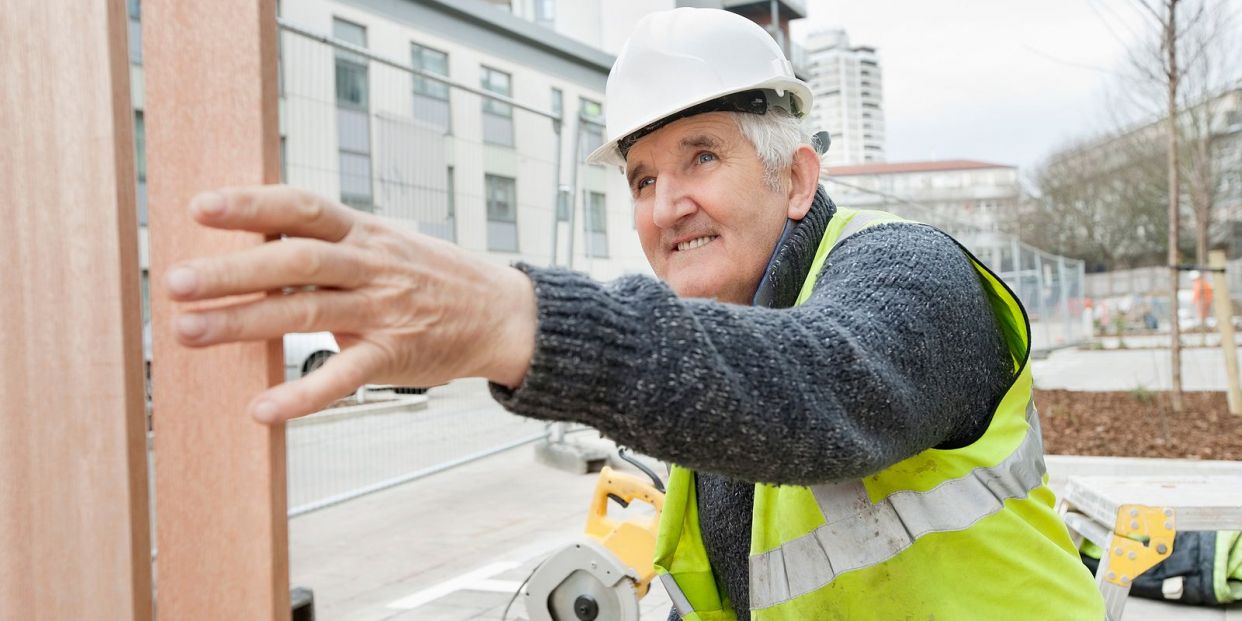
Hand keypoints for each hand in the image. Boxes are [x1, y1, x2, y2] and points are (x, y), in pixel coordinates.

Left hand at [165, 185, 535, 423]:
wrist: (502, 313)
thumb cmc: (433, 277)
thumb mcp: (385, 243)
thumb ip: (329, 243)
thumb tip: (255, 238)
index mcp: (365, 232)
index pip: (303, 207)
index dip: (252, 205)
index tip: (200, 208)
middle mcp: (372, 265)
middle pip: (295, 261)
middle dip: (232, 271)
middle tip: (175, 282)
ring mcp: (385, 310)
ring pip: (307, 313)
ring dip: (244, 322)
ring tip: (189, 332)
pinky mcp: (397, 354)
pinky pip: (345, 375)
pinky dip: (303, 394)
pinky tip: (263, 408)